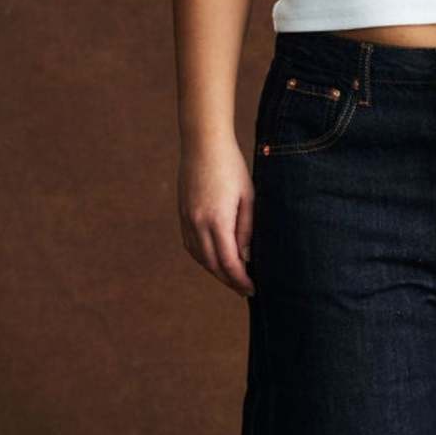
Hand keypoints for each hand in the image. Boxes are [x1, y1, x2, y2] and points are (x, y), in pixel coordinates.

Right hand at [179, 135, 255, 296]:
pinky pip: (190, 245)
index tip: (252, 288)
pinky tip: (214, 260)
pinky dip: (203, 257)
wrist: (203, 144)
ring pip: (199, 257)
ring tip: (232, 278)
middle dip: (229, 280)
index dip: (241, 279)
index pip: (229, 263)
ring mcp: (186, 219)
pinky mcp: (182, 214)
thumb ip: (246, 229)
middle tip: (245, 289)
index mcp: (217, 220)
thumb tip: (246, 257)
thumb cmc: (232, 168)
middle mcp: (197, 224)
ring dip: (215, 271)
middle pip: (213, 265)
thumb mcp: (249, 198)